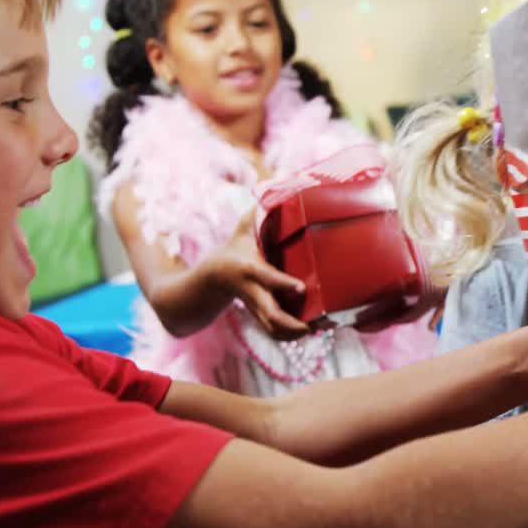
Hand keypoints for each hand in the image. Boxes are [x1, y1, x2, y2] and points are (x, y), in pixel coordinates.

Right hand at [206, 210, 311, 340]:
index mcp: (248, 269)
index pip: (266, 278)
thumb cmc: (231, 251)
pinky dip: (290, 337)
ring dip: (294, 334)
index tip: (301, 287)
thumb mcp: (240, 231)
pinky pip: (273, 332)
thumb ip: (255, 214)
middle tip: (314, 326)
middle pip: (270, 314)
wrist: (209, 280)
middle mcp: (253, 292)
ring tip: (318, 329)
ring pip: (273, 329)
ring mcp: (255, 308)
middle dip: (292, 324)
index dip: (282, 284)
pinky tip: (309, 331)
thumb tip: (269, 190)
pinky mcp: (259, 317)